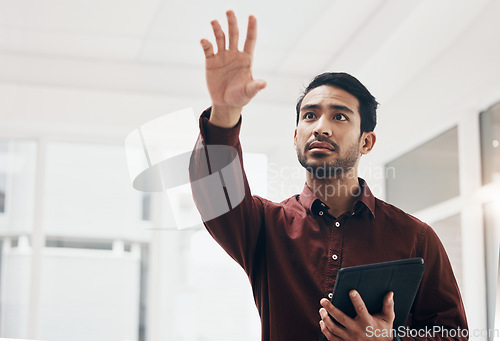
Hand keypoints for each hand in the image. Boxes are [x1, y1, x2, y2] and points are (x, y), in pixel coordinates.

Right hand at [201, 10, 265, 127]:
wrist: (226, 104)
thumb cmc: (240, 97)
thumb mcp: (249, 92)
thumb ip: (255, 86)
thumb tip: (264, 84)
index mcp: (246, 58)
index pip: (250, 40)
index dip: (251, 28)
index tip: (252, 16)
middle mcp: (234, 54)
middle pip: (234, 35)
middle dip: (232, 23)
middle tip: (229, 11)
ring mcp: (222, 57)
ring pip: (220, 38)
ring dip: (217, 29)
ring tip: (214, 21)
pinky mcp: (211, 62)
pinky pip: (208, 50)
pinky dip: (206, 44)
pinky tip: (204, 40)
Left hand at [319, 291, 394, 340]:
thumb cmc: (383, 333)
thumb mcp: (388, 320)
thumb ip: (388, 306)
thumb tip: (390, 293)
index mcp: (368, 322)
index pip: (361, 309)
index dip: (356, 300)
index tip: (351, 291)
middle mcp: (357, 330)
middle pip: (341, 318)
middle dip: (331, 308)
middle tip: (323, 300)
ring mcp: (350, 338)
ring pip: (333, 328)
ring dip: (325, 318)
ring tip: (321, 309)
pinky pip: (331, 338)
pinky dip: (325, 330)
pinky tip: (322, 322)